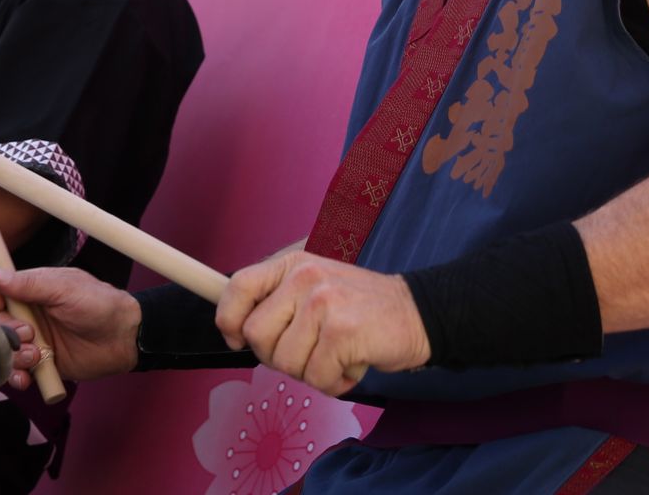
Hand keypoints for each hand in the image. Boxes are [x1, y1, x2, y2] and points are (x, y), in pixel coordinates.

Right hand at [0, 267, 139, 389]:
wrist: (124, 338)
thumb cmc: (99, 304)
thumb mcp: (65, 289)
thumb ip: (30, 284)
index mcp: (30, 291)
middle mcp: (26, 316)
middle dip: (4, 333)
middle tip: (29, 334)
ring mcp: (31, 341)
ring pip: (1, 352)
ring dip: (11, 357)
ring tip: (35, 356)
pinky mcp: (40, 364)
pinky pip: (16, 373)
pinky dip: (16, 377)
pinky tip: (27, 378)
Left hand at [216, 251, 430, 396]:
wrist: (418, 313)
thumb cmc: (361, 310)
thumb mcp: (315, 289)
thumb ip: (279, 302)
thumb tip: (235, 331)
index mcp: (293, 265)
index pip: (238, 286)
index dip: (229, 320)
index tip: (238, 340)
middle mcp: (304, 278)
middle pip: (257, 335)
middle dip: (279, 357)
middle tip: (310, 352)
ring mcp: (323, 303)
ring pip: (286, 363)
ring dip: (311, 373)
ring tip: (336, 356)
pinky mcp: (342, 332)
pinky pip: (316, 377)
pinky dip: (334, 384)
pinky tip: (351, 366)